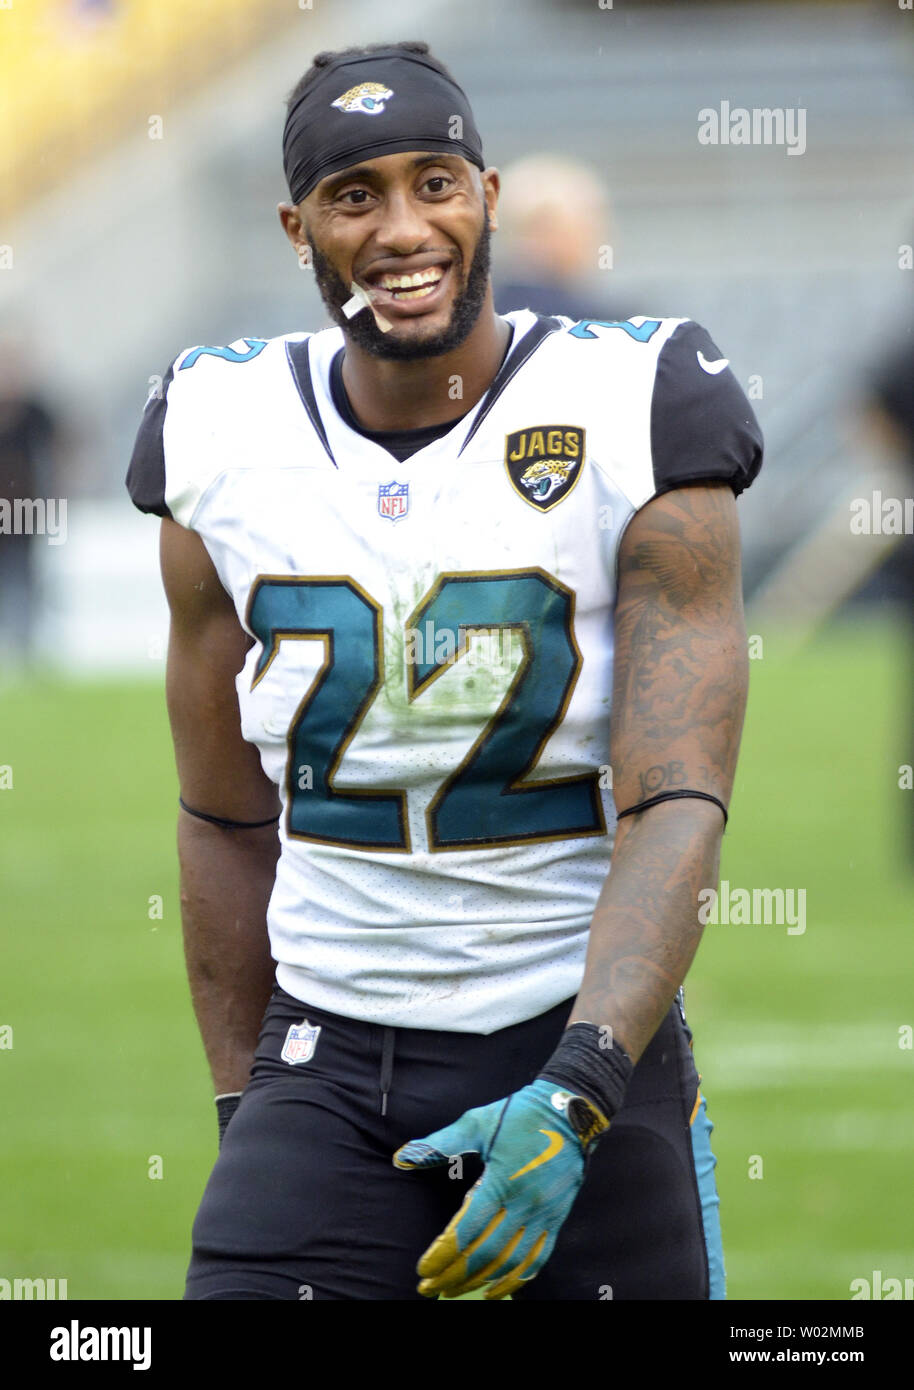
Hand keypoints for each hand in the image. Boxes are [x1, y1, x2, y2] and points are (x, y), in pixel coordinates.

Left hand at [393, 1078, 608, 1299]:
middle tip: (431, 1288)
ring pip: (511, 1262)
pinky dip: (518, 1279)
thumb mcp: (477, 1123)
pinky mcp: (557, 1218)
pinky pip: (539, 1258)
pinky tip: (499, 1290)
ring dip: (481, 1282)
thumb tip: (403, 1157)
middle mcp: (523, 1204)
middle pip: (485, 1254)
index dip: (442, 1255)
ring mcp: (543, 1215)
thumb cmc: (519, 1114)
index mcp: (501, 1182)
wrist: (570, 1110)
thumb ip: (440, 1144)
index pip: (466, 1232)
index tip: (423, 1269)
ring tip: (456, 1291)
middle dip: (455, 1275)